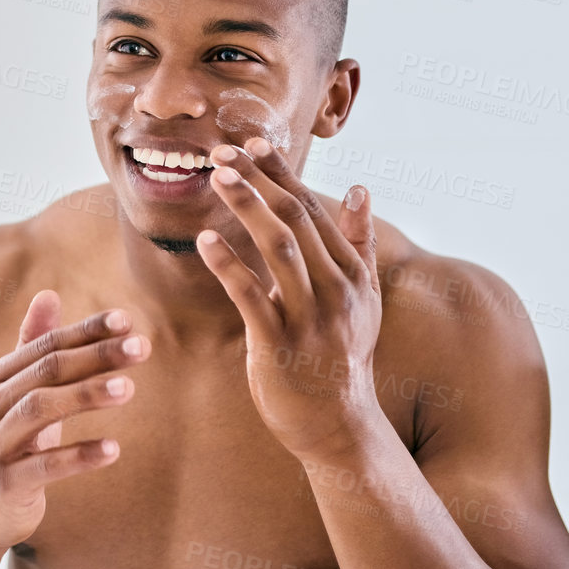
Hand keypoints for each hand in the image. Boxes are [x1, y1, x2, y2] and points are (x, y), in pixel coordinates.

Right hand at [0, 290, 149, 548]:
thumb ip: (33, 347)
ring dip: (86, 396)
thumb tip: (48, 293)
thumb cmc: (12, 442)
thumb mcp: (21, 394)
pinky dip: (79, 455)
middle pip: (47, 372)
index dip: (86, 332)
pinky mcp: (5, 483)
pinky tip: (113, 449)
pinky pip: (44, 466)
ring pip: (41, 411)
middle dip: (96, 356)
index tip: (128, 321)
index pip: (46, 346)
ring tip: (128, 389)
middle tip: (141, 348)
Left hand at [197, 138, 383, 461]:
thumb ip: (359, 243)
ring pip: (277, 249)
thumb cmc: (342, 356)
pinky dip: (228, 265)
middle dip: (258, 180)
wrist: (339, 425)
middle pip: (295, 220)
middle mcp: (336, 290)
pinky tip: (205, 240)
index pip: (314, 209)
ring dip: (247, 207)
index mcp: (352, 274)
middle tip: (222, 151)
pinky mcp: (279, 346)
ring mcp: (309, 318)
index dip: (281, 174)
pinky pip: (251, 297)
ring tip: (217, 177)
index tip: (252, 143)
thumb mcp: (363, 298)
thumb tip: (361, 187)